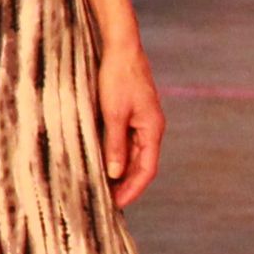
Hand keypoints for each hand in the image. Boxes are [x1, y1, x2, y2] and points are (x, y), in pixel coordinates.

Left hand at [96, 34, 163, 208]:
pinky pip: (125, 141)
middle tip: (106, 203)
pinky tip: (100, 162)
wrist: (120, 47)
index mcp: (152, 129)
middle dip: (125, 185)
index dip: (133, 189)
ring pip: (132, 154)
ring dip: (120, 171)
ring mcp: (141, 120)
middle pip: (141, 165)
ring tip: (101, 188)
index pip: (147, 169)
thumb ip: (114, 143)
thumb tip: (115, 173)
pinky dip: (115, 155)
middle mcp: (150, 128)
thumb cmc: (117, 77)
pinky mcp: (130, 113)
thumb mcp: (113, 112)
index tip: (118, 206)